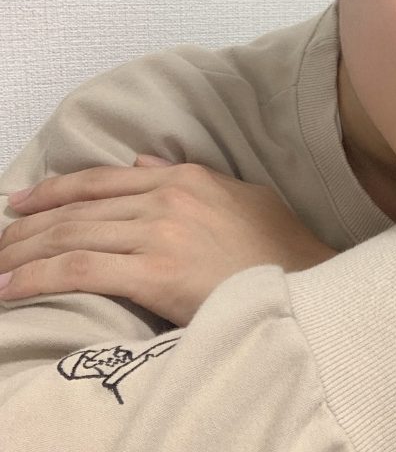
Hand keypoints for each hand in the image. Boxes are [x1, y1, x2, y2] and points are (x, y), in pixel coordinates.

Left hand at [0, 157, 334, 324]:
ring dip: (22, 252)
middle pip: (77, 207)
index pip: (102, 180)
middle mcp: (166, 198)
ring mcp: (160, 233)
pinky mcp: (157, 273)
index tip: (21, 203)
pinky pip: (81, 270)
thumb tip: (144, 164)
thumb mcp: (243, 198)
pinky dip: (38, 277)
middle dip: (27, 226)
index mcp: (186, 178)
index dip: (54, 190)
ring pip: (71, 234)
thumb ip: (191, 179)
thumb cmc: (283, 251)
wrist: (310, 286)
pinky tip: (10, 287)